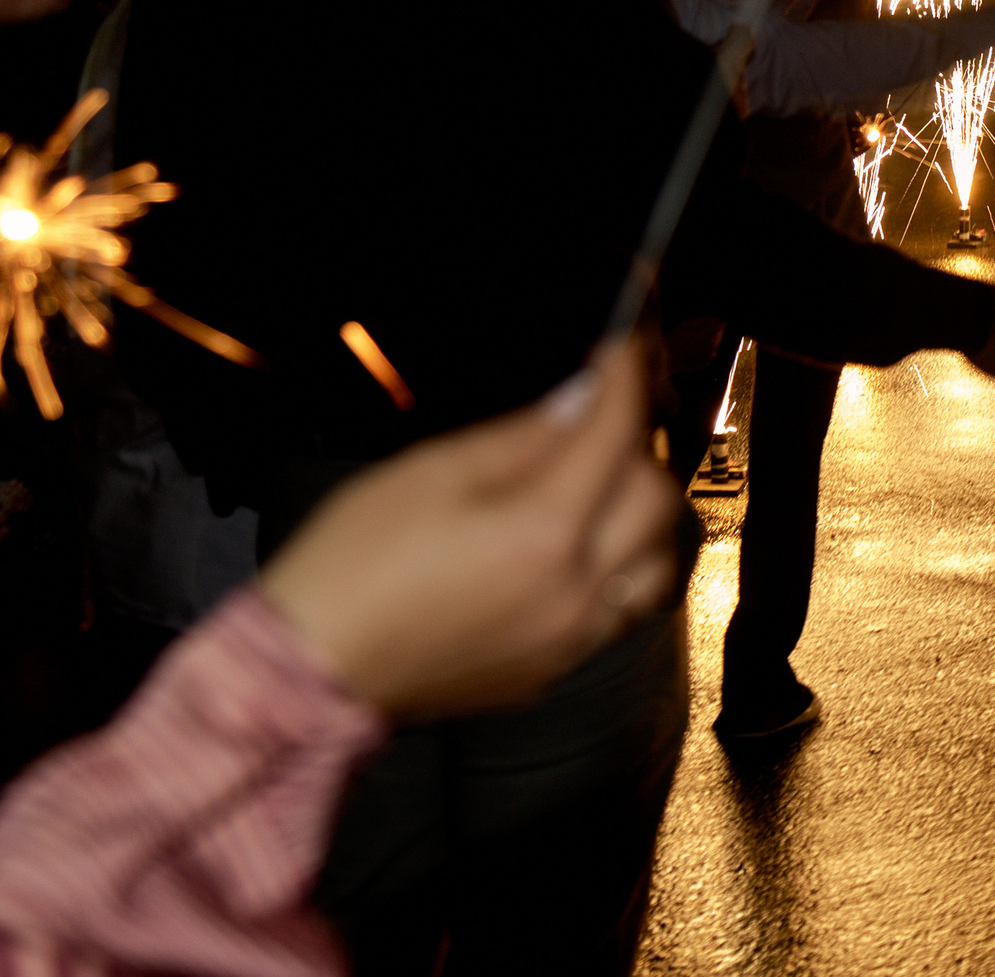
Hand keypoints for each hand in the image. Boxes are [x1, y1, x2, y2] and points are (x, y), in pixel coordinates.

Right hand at [259, 339, 678, 721]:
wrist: (313, 669)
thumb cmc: (353, 566)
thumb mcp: (431, 472)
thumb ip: (522, 435)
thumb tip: (582, 398)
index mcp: (543, 533)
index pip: (616, 434)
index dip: (626, 378)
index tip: (624, 349)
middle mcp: (575, 591)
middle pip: (656, 498)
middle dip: (636, 445)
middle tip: (602, 418)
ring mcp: (571, 638)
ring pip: (656, 561)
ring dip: (640, 515)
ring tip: (600, 486)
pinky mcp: (555, 667)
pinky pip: (622, 609)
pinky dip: (619, 568)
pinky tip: (580, 548)